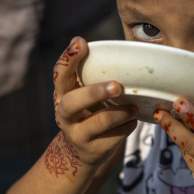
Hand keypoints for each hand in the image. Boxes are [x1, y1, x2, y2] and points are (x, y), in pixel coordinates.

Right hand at [51, 37, 137, 168]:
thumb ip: (93, 77)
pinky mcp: (94, 150)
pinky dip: (129, 125)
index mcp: (62, 94)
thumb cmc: (89, 111)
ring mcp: (77, 134)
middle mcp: (64, 114)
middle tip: (117, 86)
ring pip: (102, 120)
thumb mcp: (85, 95)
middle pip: (74, 102)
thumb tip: (122, 52)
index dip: (69, 58)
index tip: (81, 42)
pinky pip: (118, 134)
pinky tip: (131, 121)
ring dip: (123, 111)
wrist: (83, 151)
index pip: (60, 74)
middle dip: (96, 92)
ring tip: (133, 107)